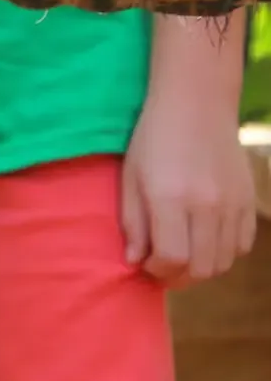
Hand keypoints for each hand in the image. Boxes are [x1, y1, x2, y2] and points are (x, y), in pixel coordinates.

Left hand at [121, 95, 256, 285]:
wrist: (197, 105)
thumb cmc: (153, 139)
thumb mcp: (130, 177)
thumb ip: (133, 222)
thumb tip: (135, 261)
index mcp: (171, 198)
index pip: (172, 258)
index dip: (158, 270)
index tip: (146, 264)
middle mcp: (207, 205)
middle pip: (202, 267)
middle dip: (179, 275)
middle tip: (164, 266)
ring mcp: (233, 204)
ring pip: (224, 261)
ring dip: (201, 267)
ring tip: (183, 254)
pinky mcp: (249, 200)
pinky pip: (243, 244)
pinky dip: (224, 252)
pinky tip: (206, 240)